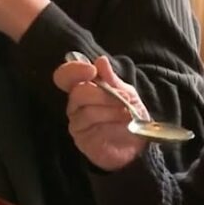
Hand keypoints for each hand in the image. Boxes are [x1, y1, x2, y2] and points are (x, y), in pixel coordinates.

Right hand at [53, 56, 148, 170]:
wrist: (138, 144)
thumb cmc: (130, 116)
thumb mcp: (127, 94)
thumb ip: (113, 80)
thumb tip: (100, 60)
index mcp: (84, 89)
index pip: (65, 76)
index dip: (74, 70)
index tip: (92, 70)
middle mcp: (76, 105)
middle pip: (77, 92)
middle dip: (103, 94)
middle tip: (122, 98)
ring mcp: (76, 122)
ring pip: (86, 109)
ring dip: (110, 109)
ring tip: (126, 114)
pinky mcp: (80, 139)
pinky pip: (89, 125)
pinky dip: (108, 121)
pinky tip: (122, 124)